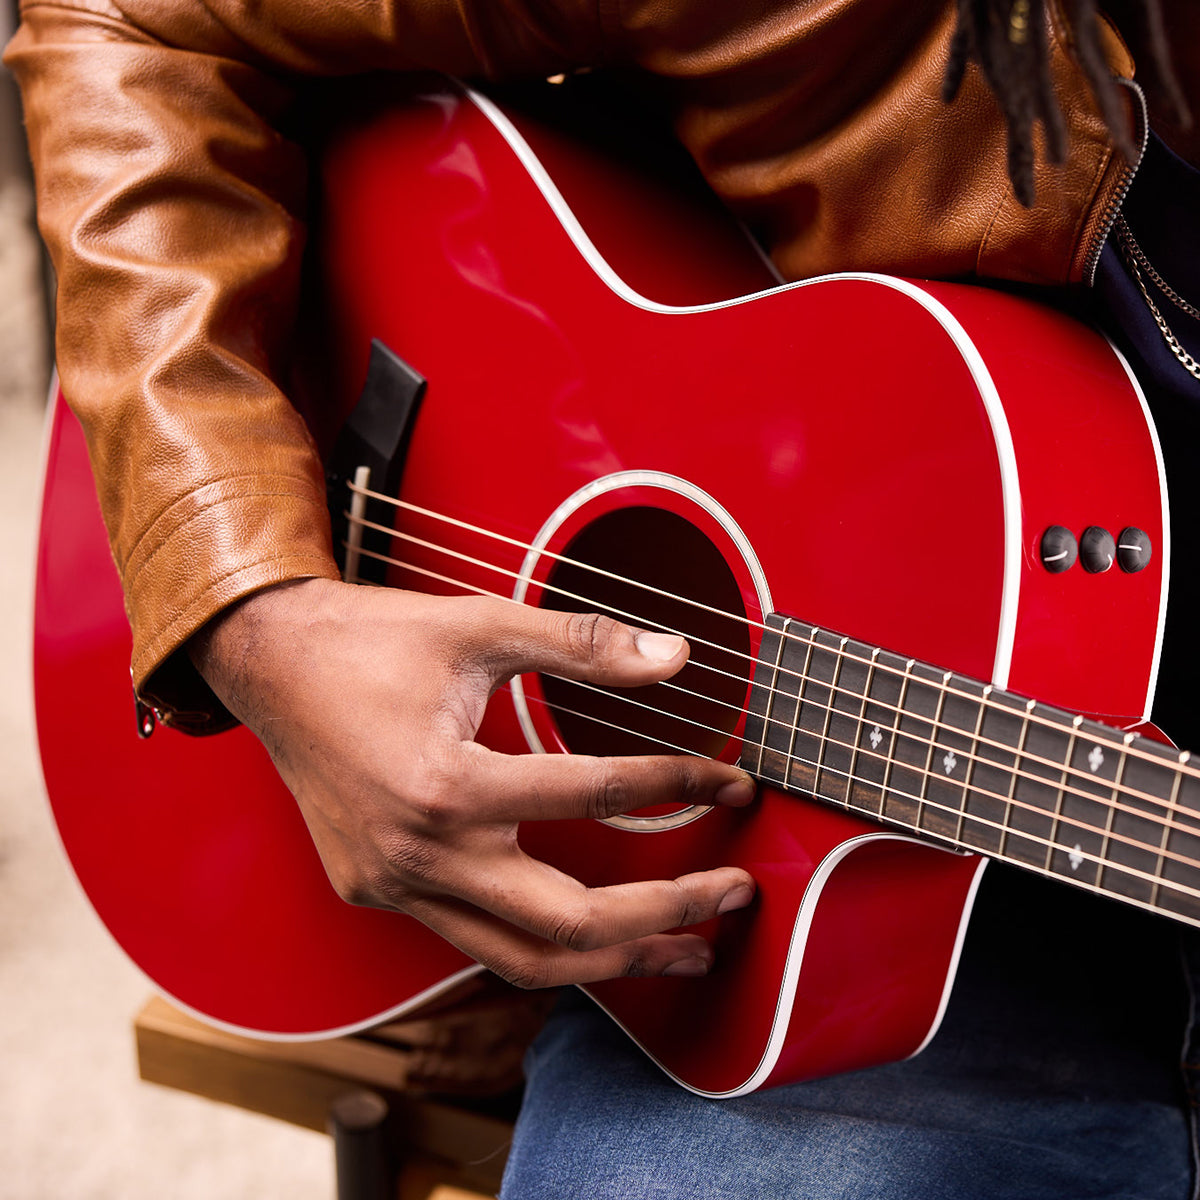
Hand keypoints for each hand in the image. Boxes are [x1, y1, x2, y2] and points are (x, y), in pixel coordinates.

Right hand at [189, 578, 756, 987]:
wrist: (267, 664)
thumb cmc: (369, 640)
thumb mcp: (478, 625)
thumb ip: (582, 644)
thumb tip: (677, 656)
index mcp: (445, 785)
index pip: (595, 795)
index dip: (677, 784)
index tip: (728, 778)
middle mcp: (418, 854)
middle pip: (568, 922)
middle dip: (666, 912)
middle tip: (736, 896)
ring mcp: (393, 886)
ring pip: (521, 959)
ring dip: (612, 959)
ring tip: (685, 948)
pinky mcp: (380, 892)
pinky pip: (475, 940)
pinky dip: (543, 944)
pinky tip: (590, 931)